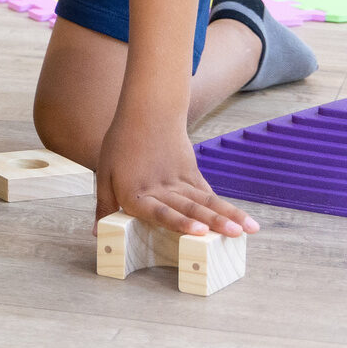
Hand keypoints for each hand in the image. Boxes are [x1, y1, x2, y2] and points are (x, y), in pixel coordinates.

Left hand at [94, 110, 255, 237]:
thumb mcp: (104, 174)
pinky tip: (242, 221)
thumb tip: (97, 234)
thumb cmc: (120, 145)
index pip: (159, 211)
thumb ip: (104, 205)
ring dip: (229, 216)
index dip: (179, 222)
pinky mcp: (192, 174)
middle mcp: (161, 189)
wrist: (148, 113)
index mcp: (136, 193)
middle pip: (190, 207)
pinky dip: (225, 208)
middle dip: (214, 223)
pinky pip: (209, 194)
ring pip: (206, 202)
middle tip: (235, 234)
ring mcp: (180, 181)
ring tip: (248, 229)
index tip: (198, 232)